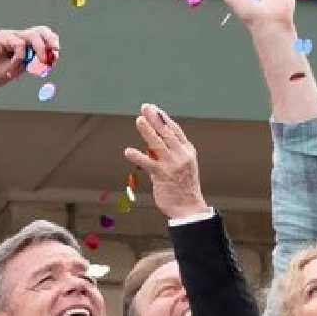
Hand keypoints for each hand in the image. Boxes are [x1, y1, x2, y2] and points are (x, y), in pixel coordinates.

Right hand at [0, 26, 60, 106]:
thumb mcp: (21, 69)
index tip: (57, 56)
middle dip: (50, 41)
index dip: (52, 43)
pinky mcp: (2, 37)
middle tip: (55, 53)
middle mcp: (16, 36)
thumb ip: (33, 62)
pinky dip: (19, 60)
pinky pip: (19, 45)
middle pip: (40, 30)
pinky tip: (11, 70)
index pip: (42, 35)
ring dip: (39, 51)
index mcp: (22, 43)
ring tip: (36, 66)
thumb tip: (51, 57)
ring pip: (32, 36)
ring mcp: (9, 35)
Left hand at [124, 104, 208, 220]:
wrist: (189, 208)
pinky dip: (137, 156)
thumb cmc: (183, 187)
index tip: (154, 109)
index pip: (175, 130)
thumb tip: (150, 143)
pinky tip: (128, 151)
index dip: (163, 118)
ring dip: (147, 131)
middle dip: (155, 119)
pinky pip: (148, 163)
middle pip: (166, 133)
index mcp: (187, 151)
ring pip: (157, 144)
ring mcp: (172, 165)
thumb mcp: (182, 166)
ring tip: (139, 120)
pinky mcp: (162, 176)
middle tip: (145, 107)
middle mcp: (180, 155)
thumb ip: (169, 153)